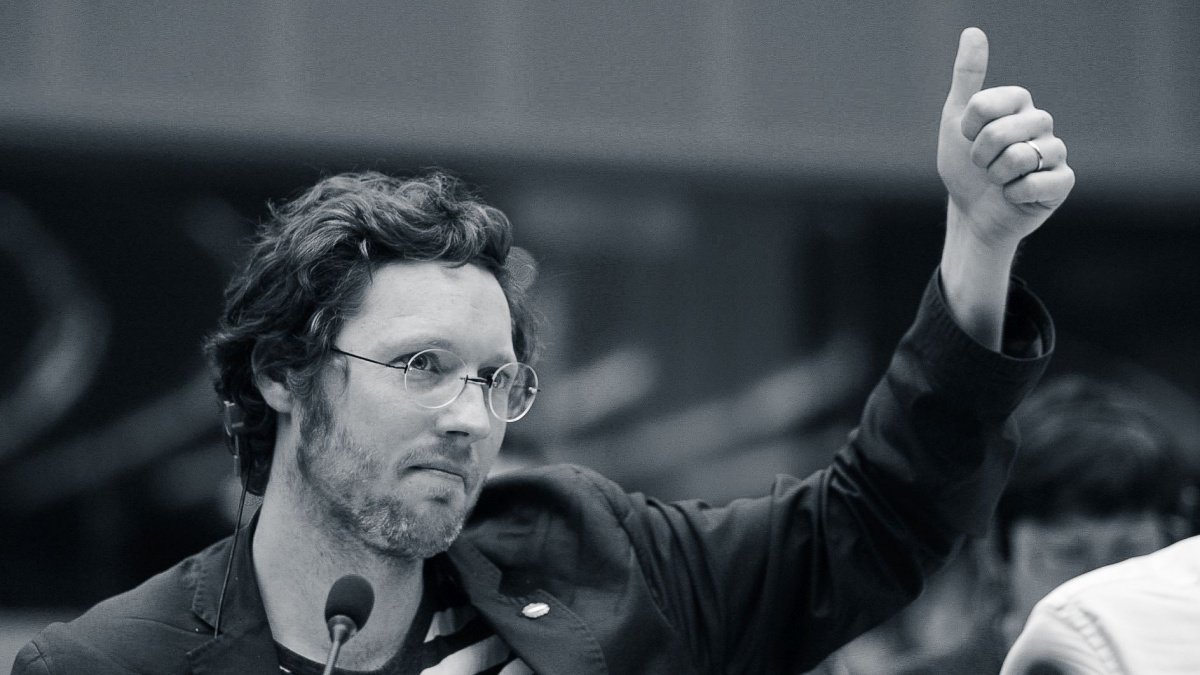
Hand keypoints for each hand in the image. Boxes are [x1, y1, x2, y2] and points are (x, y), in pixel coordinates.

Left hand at [938, 27, 1074, 251]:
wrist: (972, 214)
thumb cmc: (965, 168)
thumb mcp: (957, 120)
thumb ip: (967, 77)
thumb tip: (973, 31)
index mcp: (1018, 103)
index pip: (987, 103)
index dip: (969, 127)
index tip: (967, 138)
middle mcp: (1041, 122)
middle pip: (1001, 131)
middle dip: (980, 155)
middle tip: (982, 165)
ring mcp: (1055, 152)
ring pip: (1020, 157)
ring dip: (997, 176)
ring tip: (999, 180)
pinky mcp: (1062, 182)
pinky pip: (1039, 182)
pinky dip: (1015, 194)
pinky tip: (1014, 195)